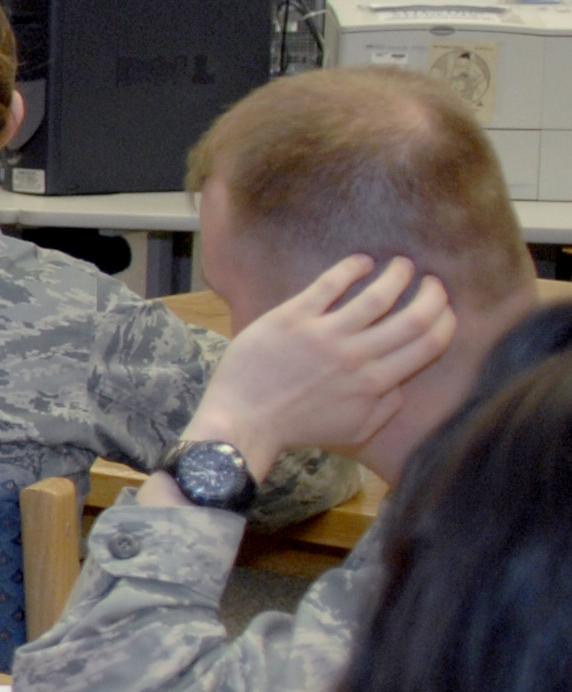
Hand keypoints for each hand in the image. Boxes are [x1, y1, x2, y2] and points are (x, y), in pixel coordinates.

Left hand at [182, 253, 455, 470]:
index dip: (446, 321)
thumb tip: (403, 381)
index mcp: (376, 382)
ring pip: (377, 296)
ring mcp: (325, 334)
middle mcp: (357, 356)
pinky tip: (362, 261)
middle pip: (414, 318)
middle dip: (432, 295)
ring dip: (398, 275)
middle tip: (432, 283)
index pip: (428, 344)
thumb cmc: (298, 427)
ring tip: (403, 265)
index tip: (446, 308)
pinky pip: (329, 284)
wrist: (244, 419)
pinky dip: (352, 268)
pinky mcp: (293, 317)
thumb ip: (387, 407)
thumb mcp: (355, 429)